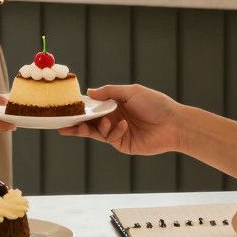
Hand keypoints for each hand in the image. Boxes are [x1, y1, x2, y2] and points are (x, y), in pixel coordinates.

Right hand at [57, 84, 183, 155]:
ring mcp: (118, 132)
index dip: (80, 108)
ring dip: (91, 128)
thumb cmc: (156, 104)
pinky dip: (113, 131)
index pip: (93, 106)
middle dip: (76, 124)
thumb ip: (109, 92)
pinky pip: (110, 138)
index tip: (65, 109)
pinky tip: (122, 125)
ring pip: (96, 132)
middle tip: (62, 125)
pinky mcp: (123, 144)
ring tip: (91, 124)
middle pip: (90, 122)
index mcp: (116, 104)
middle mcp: (114, 118)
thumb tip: (89, 92)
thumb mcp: (132, 92)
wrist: (174, 124)